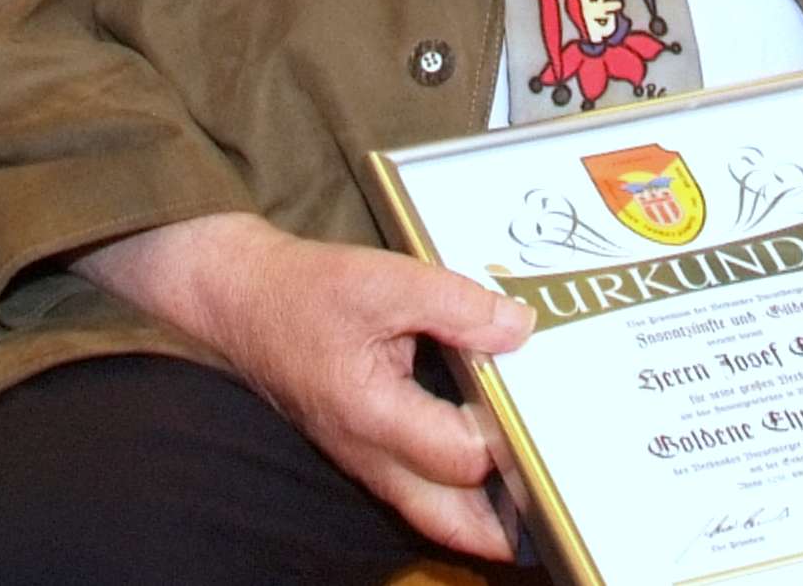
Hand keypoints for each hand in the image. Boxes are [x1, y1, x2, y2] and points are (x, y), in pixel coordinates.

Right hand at [79, 213, 533, 559]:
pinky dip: (463, 494)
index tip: (545, 402)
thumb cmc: (304, 290)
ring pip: (438, 516)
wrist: (238, 298)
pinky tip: (495, 469)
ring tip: (544, 502)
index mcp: (373, 416)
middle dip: (512, 522)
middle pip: (454, 522)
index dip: (511, 433)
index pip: (464, 454)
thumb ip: (455, 305)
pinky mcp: (365, 450)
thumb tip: (520, 331)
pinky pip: (421, 493)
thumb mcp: (382, 280)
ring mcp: (366, 460)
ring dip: (490, 518)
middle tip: (564, 502)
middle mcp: (370, 455)